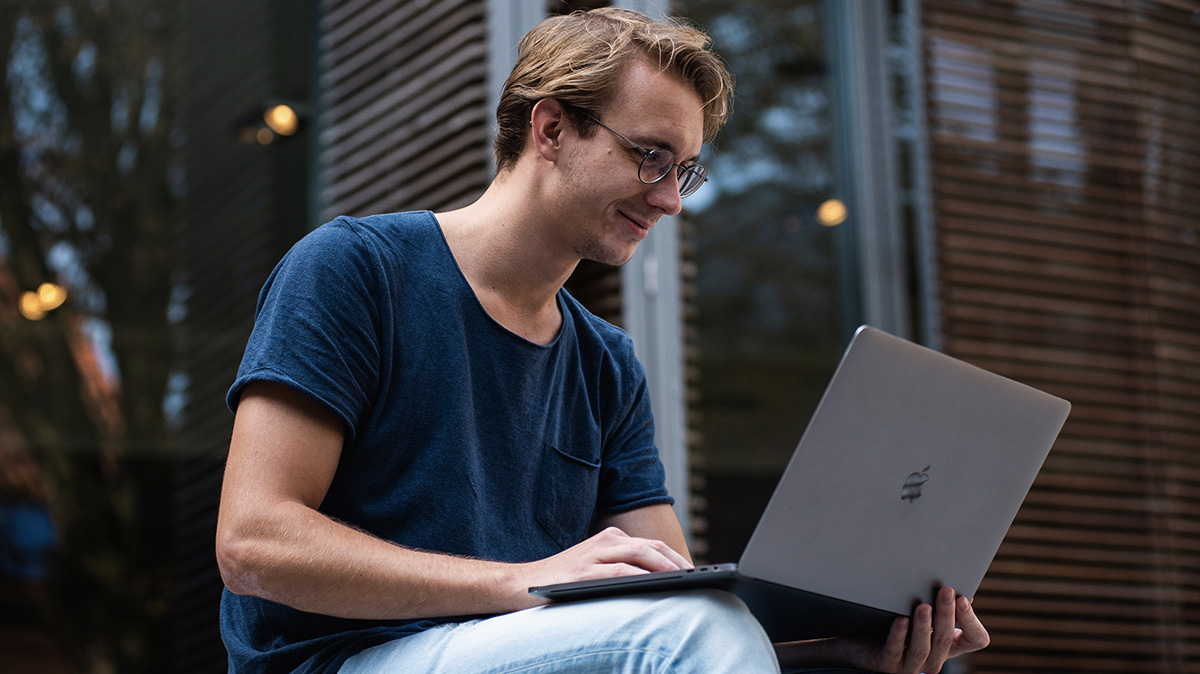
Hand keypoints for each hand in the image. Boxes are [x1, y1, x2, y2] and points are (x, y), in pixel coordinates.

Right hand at [517, 527, 691, 605]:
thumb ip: (620, 568)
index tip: (694, 572)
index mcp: (610, 539)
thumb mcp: (594, 568)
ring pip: (639, 554)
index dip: (675, 558)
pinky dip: (640, 576)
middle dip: (677, 562)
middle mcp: (604, 542)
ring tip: (683, 580)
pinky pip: (618, 571)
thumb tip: (659, 583)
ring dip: (664, 566)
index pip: (651, 545)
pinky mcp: (583, 572)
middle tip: (697, 577)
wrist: (519, 584)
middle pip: (651, 547)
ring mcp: (592, 555)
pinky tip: (653, 584)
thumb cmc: (561, 581)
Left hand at [836, 587, 989, 673]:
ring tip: (923, 606)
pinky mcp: (887, 666)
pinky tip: (900, 620)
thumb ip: (937, 602)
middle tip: (945, 590)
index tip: (963, 597)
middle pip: (945, 639)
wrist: (858, 641)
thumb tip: (958, 583)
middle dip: (946, 614)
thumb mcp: (919, 612)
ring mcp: (910, 665)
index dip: (971, 621)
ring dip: (924, 626)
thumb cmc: (892, 622)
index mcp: (947, 645)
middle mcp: (933, 658)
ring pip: (922, 649)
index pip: (975, 639)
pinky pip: (894, 652)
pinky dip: (898, 636)